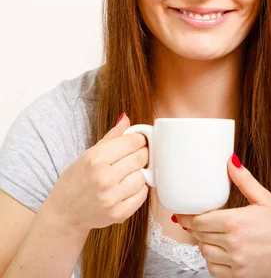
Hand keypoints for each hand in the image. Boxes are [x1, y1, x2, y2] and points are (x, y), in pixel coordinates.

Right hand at [42, 113, 148, 234]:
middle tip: (135, 156)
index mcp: (95, 159)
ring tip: (126, 175)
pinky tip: (126, 188)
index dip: (139, 139)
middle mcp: (103, 178)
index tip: (139, 141)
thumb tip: (126, 119)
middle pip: (141, 157)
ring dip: (139, 174)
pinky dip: (139, 190)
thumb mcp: (87, 155)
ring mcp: (111, 198)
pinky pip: (143, 195)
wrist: (64, 214)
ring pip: (143, 177)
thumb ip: (111, 138)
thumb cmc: (76, 181)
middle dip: (142, 154)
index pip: (133, 141)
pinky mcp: (119, 213)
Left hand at [176, 155, 270, 277]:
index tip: (183, 212)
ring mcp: (235, 262)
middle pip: (198, 235)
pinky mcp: (239, 276)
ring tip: (212, 234)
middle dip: (195, 227)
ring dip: (203, 243)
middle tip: (199, 220)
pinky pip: (213, 269)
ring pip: (204, 252)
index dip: (187, 216)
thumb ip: (244, 181)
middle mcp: (233, 244)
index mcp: (236, 222)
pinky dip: (212, 260)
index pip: (198, 221)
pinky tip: (221, 251)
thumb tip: (230, 161)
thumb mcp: (265, 199)